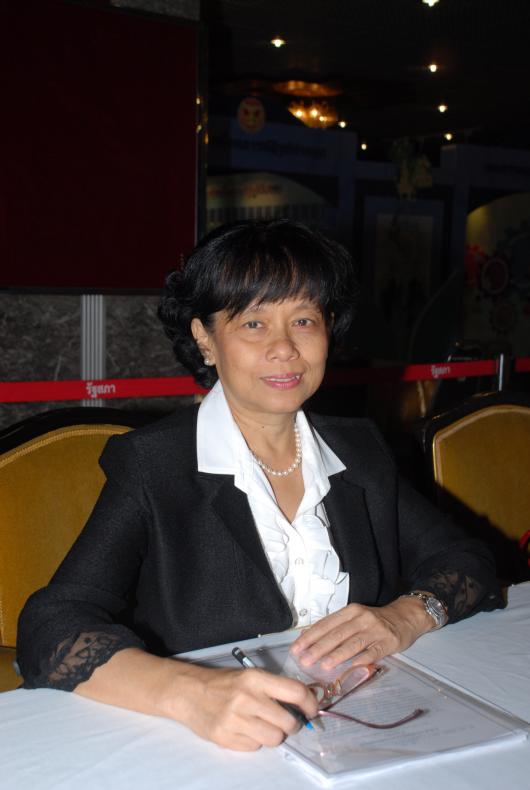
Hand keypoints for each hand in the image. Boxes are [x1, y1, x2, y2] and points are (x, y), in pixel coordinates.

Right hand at [169, 665, 317, 751]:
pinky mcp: (225, 738)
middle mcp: (247, 698)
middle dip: (292, 725)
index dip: (310, 703)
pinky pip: (255, 747)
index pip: (295, 692)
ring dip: (274, 735)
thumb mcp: (250, 677)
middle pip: (288, 722)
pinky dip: (254, 741)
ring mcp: (235, 720)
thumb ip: (274, 689)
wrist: (188, 692)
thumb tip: (304, 704)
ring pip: (274, 739)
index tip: (312, 710)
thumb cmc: (223, 683)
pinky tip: (244, 729)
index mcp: (256, 678)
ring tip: (262, 725)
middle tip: (286, 721)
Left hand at [289, 597, 434, 669]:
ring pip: (352, 643)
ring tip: (323, 665)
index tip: (297, 648)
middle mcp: (361, 618)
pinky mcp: (387, 642)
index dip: (310, 636)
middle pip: (336, 634)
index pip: (326, 624)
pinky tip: (350, 668)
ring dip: (336, 655)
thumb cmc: (374, 620)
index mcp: (350, 611)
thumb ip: (334, 627)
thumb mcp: (353, 617)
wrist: (404, 617)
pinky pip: (371, 653)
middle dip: (318, 648)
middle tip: (304, 660)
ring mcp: (375, 630)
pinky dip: (360, 661)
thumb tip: (307, 637)